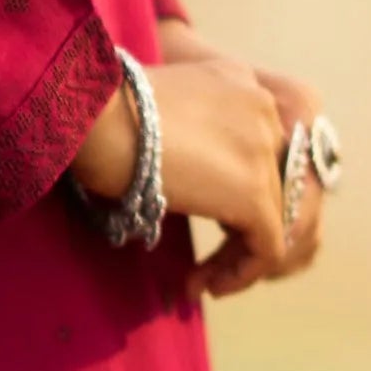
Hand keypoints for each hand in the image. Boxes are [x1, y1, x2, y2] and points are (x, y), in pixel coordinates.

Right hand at [70, 21, 331, 294]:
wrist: (93, 115)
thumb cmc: (97, 115)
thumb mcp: (156, 110)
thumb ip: (185, 131)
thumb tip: (184, 175)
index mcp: (240, 85)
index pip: (261, 150)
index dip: (238, 193)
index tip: (204, 222)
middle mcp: (263, 110)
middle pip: (277, 186)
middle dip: (244, 231)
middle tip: (207, 263)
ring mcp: (263, 150)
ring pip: (276, 221)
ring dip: (239, 259)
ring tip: (203, 281)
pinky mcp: (255, 192)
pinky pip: (269, 248)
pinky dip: (243, 274)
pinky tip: (208, 285)